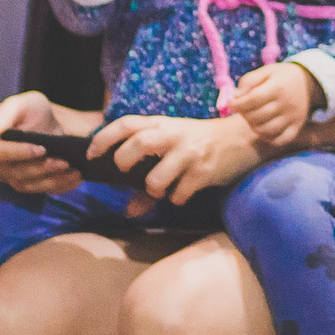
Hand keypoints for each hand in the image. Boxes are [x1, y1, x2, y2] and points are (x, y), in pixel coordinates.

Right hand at [0, 90, 96, 195]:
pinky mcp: (28, 185)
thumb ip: (6, 112)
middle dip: (41, 168)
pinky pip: (43, 190)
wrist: (47, 124)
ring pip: (30, 185)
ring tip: (73, 170)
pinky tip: (76, 178)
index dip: (20, 153)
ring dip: (53, 179)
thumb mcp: (23, 103)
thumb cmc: (31, 111)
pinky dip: (61, 186)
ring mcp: (11, 178)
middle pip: (16, 173)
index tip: (42, 149)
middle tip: (64, 162)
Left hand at [93, 113, 261, 210]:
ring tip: (160, 189)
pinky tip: (183, 193)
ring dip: (153, 190)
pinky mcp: (203, 172)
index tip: (91, 154)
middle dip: (124, 160)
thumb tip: (130, 211)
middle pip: (138, 143)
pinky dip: (176, 199)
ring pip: (155, 179)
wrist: (243, 138)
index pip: (127, 123)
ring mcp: (189, 154)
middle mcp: (174, 135)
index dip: (104, 138)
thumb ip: (150, 172)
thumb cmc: (201, 142)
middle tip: (124, 171)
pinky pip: (178, 195)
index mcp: (162, 124)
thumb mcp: (175, 148)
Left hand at [229, 62, 320, 144]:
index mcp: (278, 87)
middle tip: (242, 109)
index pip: (253, 99)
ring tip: (252, 118)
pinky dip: (268, 138)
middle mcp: (286, 104)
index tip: (231, 104)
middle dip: (244, 114)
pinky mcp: (296, 127)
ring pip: (266, 130)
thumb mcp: (266, 71)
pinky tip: (263, 129)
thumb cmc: (281, 76)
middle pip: (258, 116)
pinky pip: (280, 140)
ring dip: (253, 126)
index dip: (238, 104)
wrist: (308, 82)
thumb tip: (235, 96)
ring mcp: (292, 118)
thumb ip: (248, 81)